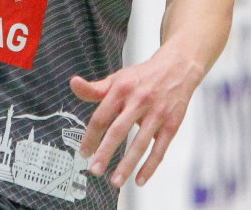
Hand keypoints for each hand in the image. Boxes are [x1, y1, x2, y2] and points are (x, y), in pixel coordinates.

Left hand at [70, 47, 202, 188]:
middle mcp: (139, 100)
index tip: (83, 153)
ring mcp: (157, 112)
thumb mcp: (118, 79)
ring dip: (127, 165)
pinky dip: (150, 166)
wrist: (176, 68)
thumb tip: (73, 84)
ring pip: (140, 143)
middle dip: (105, 152)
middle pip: (119, 130)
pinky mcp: (172, 124)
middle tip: (94, 170)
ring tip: (115, 181)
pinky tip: (140, 179)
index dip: (91, 136)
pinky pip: (160, 149)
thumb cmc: (142, 77)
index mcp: (122, 88)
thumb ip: (95, 88)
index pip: (102, 116)